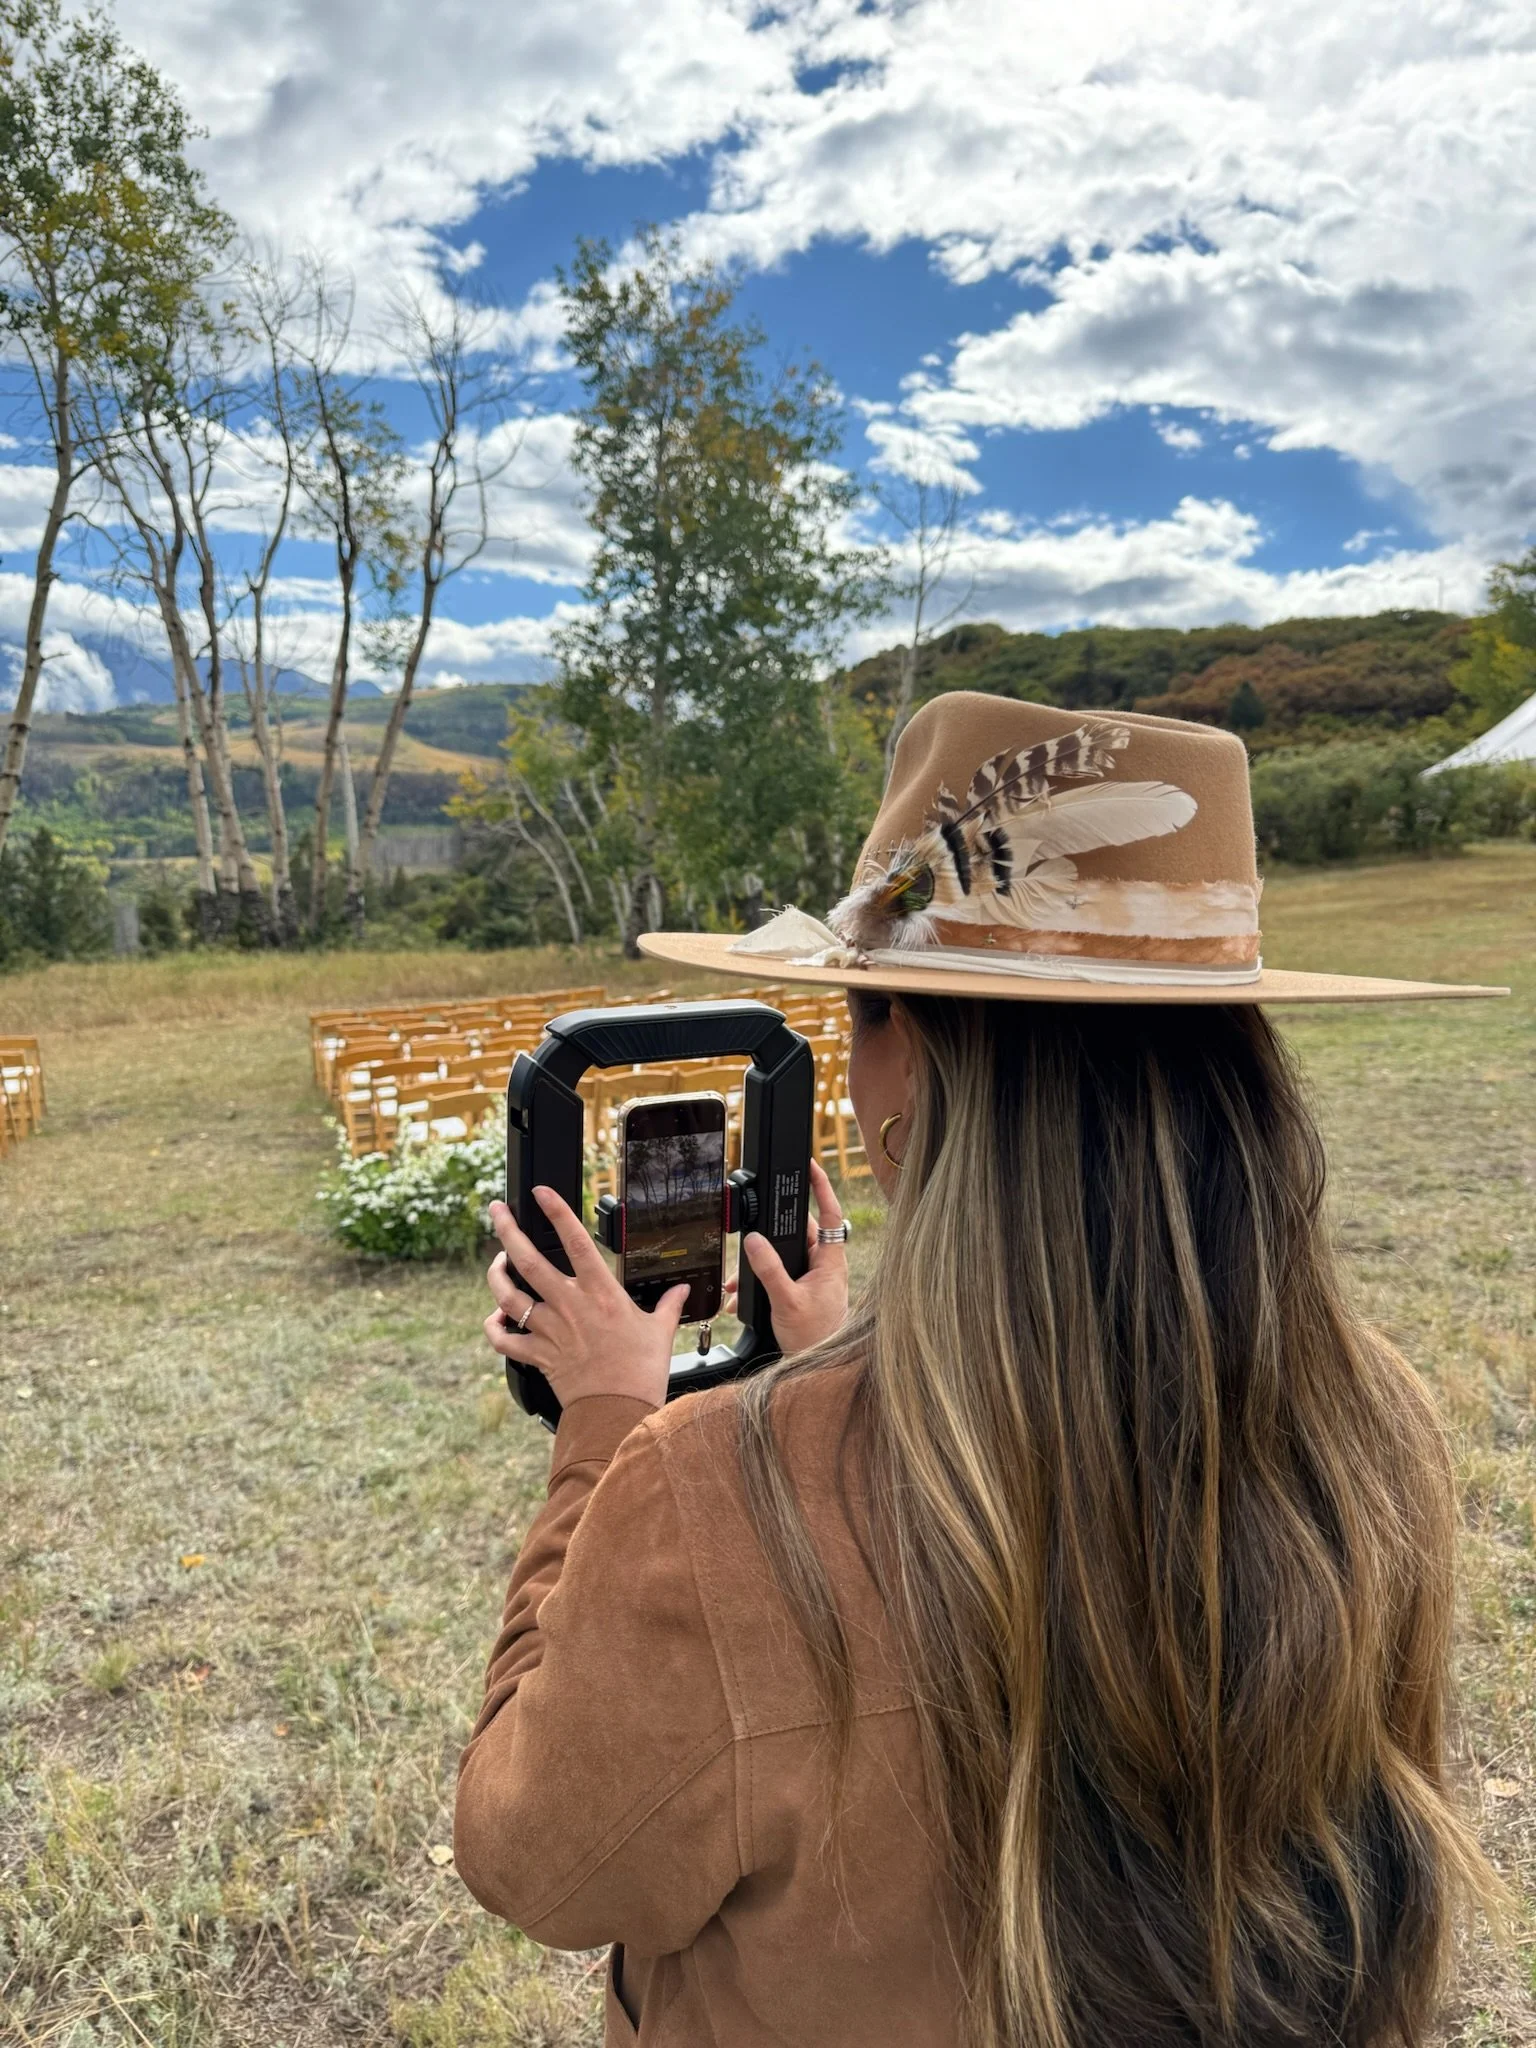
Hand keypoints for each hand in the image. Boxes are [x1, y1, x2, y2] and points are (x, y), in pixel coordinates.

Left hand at [484, 1187, 687, 1411]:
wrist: (618, 1411)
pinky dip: (494, 1329)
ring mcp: (550, 1329)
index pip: (575, 1242)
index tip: (542, 1193)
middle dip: (507, 1232)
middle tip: (496, 1212)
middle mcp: (570, 1305)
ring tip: (495, 1262)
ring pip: (509, 1296)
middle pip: (528, 1261)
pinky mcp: (538, 1354)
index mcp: (601, 1293)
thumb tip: (682, 1290)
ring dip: (495, 1276)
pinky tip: (494, 1319)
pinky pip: (504, 1340)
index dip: (556, 1212)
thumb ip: (668, 1305)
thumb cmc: (641, 1371)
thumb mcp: (660, 1331)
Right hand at [726, 1159, 849, 1354]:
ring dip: (758, 1266)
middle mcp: (824, 1265)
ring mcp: (813, 1278)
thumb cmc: (814, 1339)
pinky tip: (740, 1297)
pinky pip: (778, 1276)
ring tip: (736, 1283)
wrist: (818, 1368)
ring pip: (782, 1256)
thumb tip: (754, 1240)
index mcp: (830, 1261)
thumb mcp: (786, 1301)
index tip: (811, 1165)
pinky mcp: (801, 1291)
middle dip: (768, 1238)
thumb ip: (769, 1269)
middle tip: (747, 1241)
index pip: (831, 1213)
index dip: (821, 1186)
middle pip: (797, 1233)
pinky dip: (759, 1282)